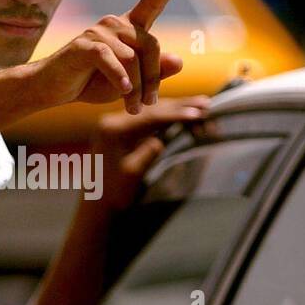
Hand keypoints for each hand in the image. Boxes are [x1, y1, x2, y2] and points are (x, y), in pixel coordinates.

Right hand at [33, 0, 181, 114]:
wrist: (53, 89)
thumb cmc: (91, 82)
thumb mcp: (129, 82)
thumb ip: (153, 73)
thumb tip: (180, 61)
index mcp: (127, 28)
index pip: (150, 3)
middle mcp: (114, 24)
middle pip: (151, 45)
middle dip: (153, 78)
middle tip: (147, 104)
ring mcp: (98, 32)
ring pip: (132, 59)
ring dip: (135, 88)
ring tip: (131, 108)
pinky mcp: (84, 45)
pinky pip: (111, 59)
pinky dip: (119, 77)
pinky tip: (122, 92)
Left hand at [89, 96, 208, 212]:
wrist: (98, 201)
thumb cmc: (114, 192)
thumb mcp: (132, 173)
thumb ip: (147, 152)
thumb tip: (162, 138)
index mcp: (113, 129)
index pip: (151, 117)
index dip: (177, 115)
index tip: (199, 114)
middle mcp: (113, 121)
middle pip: (152, 109)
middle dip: (181, 106)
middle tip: (206, 103)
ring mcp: (117, 123)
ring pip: (152, 111)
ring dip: (176, 108)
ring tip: (201, 105)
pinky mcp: (123, 129)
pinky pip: (148, 118)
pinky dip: (167, 116)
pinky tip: (183, 113)